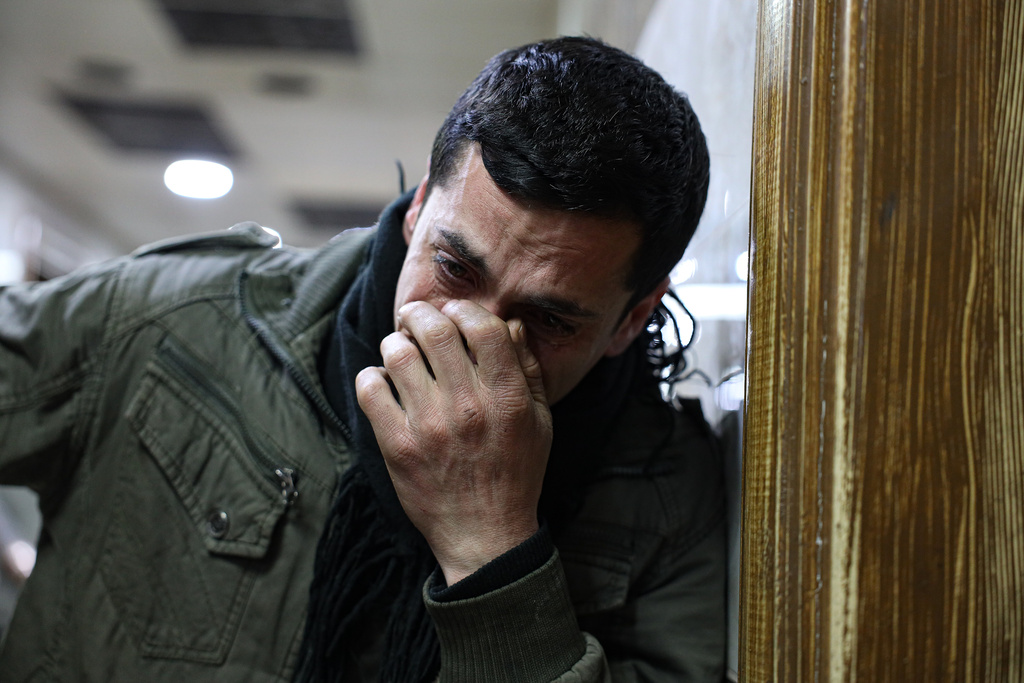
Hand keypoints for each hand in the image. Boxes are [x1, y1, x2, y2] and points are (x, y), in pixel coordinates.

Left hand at [355, 300, 552, 584]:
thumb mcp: (540, 421)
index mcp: (508, 398)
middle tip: (414, 318)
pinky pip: (370, 389)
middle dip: (420, 314)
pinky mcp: (396, 445)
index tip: (454, 313)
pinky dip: (372, 377)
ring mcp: (429, 426)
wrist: (485, 534)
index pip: (483, 326)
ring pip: (397, 353)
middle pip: (434, 330)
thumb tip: (511, 324)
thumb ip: (528, 369)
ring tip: (399, 349)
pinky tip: (383, 383)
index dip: (464, 309)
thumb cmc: (516, 473)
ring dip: (395, 342)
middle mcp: (468, 406)